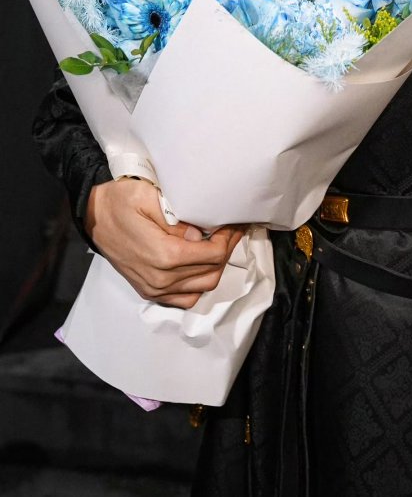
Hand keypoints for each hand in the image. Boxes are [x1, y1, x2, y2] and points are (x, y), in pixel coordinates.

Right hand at [85, 178, 244, 308]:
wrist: (94, 215)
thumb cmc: (120, 201)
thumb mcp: (150, 197)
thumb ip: (179, 219)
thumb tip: (202, 236)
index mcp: (164, 255)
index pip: (213, 255)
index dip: (229, 238)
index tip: (234, 223)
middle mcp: (160, 278)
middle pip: (212, 272)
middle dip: (227, 250)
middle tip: (231, 230)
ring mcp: (154, 288)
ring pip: (202, 287)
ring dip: (216, 267)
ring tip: (219, 245)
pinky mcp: (149, 291)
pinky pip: (184, 299)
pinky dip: (198, 285)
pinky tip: (201, 266)